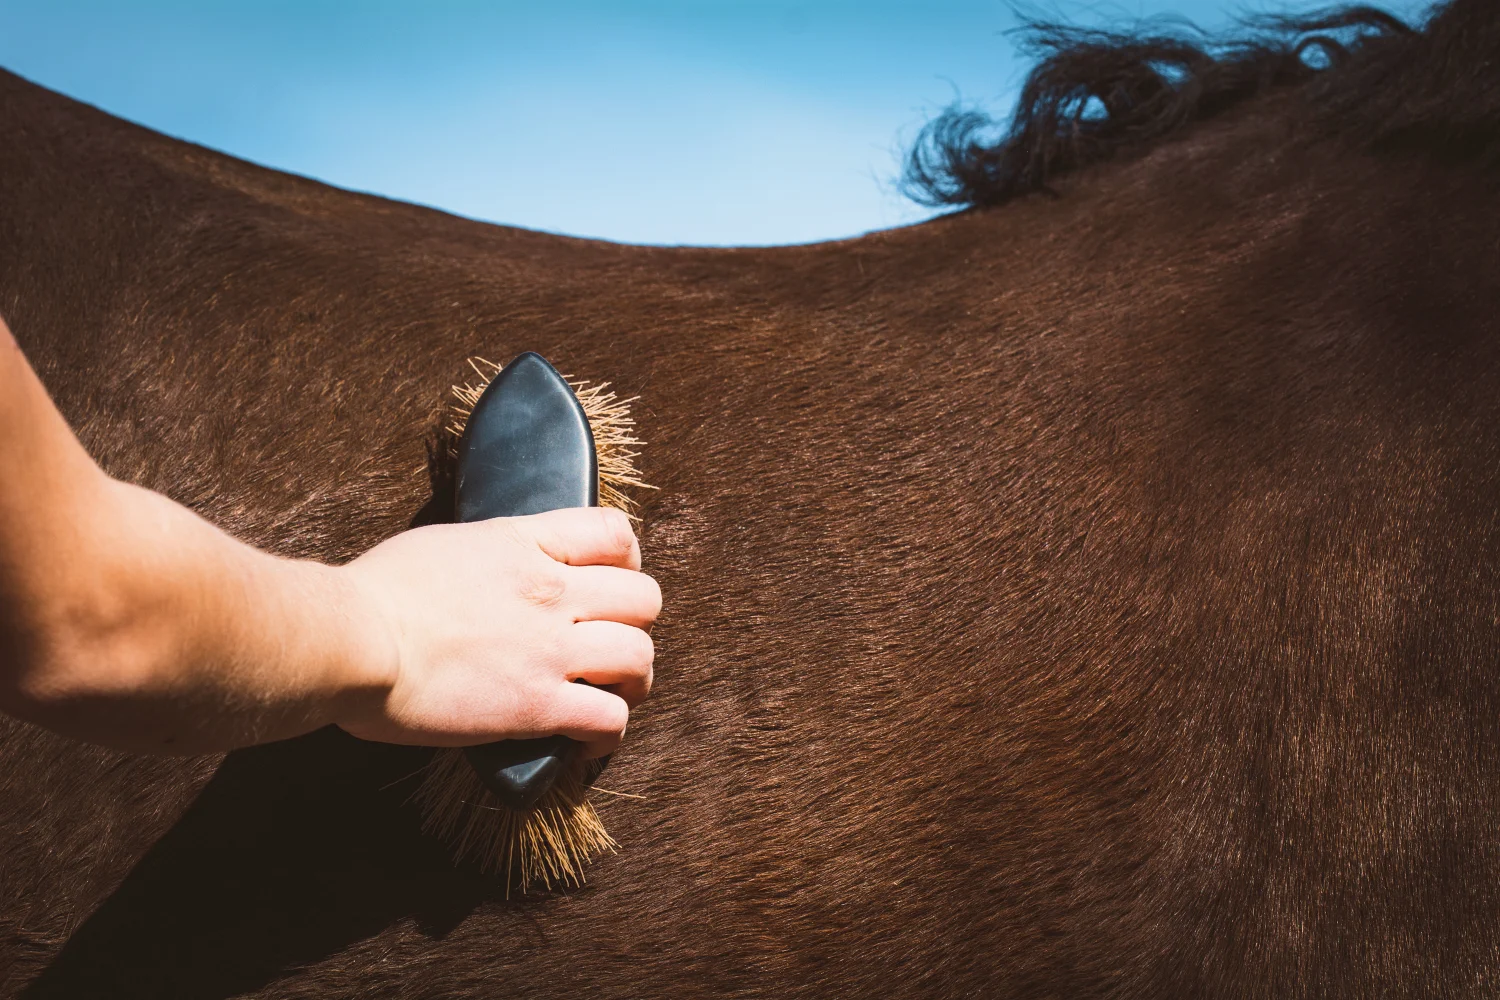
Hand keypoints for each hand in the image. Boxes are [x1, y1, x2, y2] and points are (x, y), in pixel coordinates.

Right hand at [337, 506, 659, 757]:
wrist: (350, 639)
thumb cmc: (373, 595)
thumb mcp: (445, 545)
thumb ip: (488, 556)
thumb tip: (491, 576)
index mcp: (524, 545)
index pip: (614, 531)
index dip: (626, 560)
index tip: (612, 582)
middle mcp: (550, 592)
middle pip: (644, 598)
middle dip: (635, 625)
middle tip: (609, 646)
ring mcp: (549, 650)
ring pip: (639, 657)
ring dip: (631, 680)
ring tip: (609, 695)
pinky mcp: (537, 706)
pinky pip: (610, 720)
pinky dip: (608, 735)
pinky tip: (586, 743)